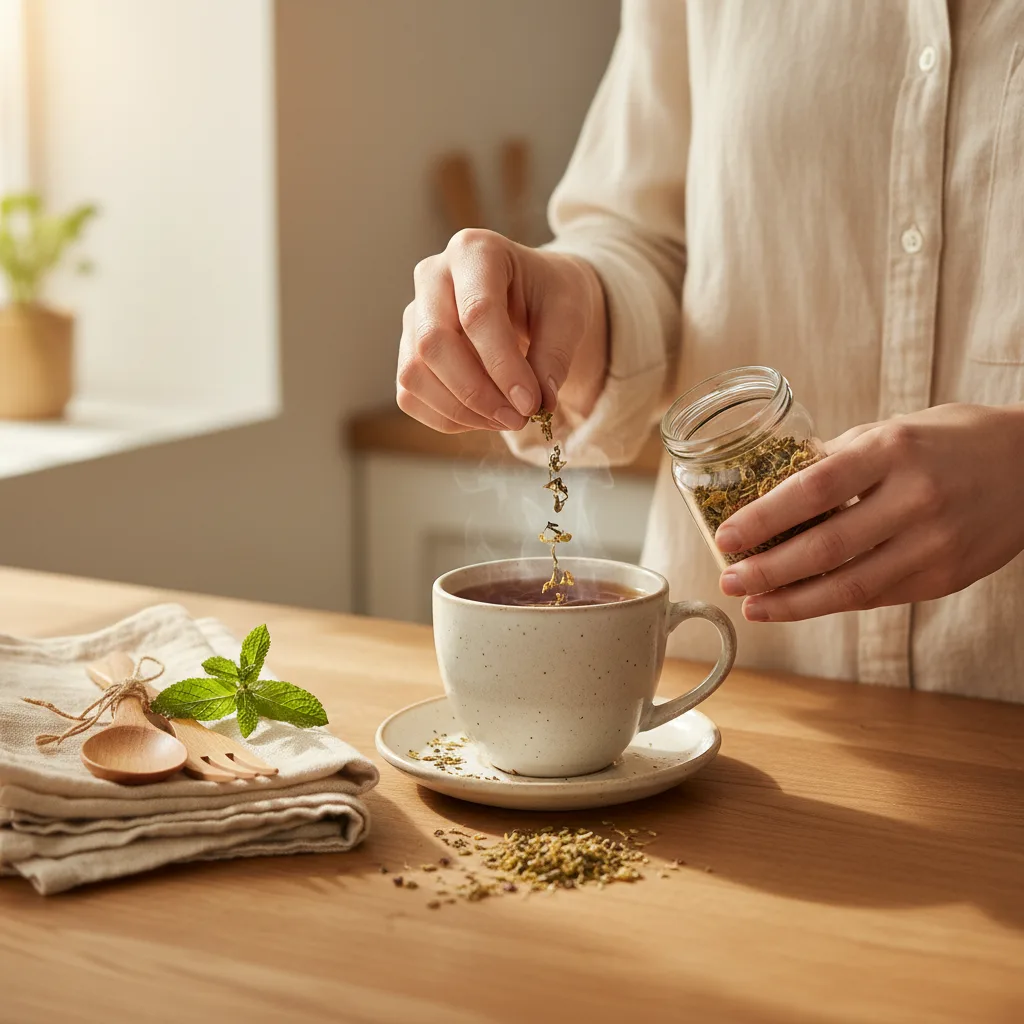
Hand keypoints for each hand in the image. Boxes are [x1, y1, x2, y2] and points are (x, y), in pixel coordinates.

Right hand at [397, 229, 606, 432]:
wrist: (531, 294)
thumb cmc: (549, 296)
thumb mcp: (568, 313)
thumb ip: (555, 354)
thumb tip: (540, 402)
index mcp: (475, 251)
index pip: (477, 312)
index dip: (502, 365)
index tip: (531, 403)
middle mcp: (433, 275)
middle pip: (433, 343)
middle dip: (477, 392)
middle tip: (519, 418)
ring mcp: (413, 314)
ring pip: (414, 373)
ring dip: (461, 410)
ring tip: (506, 419)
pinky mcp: (407, 350)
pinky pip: (410, 395)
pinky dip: (447, 418)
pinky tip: (483, 417)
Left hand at [714, 403, 1023, 621]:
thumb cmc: (952, 441)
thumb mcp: (891, 431)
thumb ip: (835, 460)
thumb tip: (770, 485)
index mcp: (893, 450)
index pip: (813, 488)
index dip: (763, 518)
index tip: (725, 537)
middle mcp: (915, 498)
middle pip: (825, 547)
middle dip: (767, 571)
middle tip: (728, 580)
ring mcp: (934, 543)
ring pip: (850, 586)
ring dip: (792, 602)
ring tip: (754, 606)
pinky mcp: (946, 577)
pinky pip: (876, 597)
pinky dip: (831, 603)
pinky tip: (798, 604)